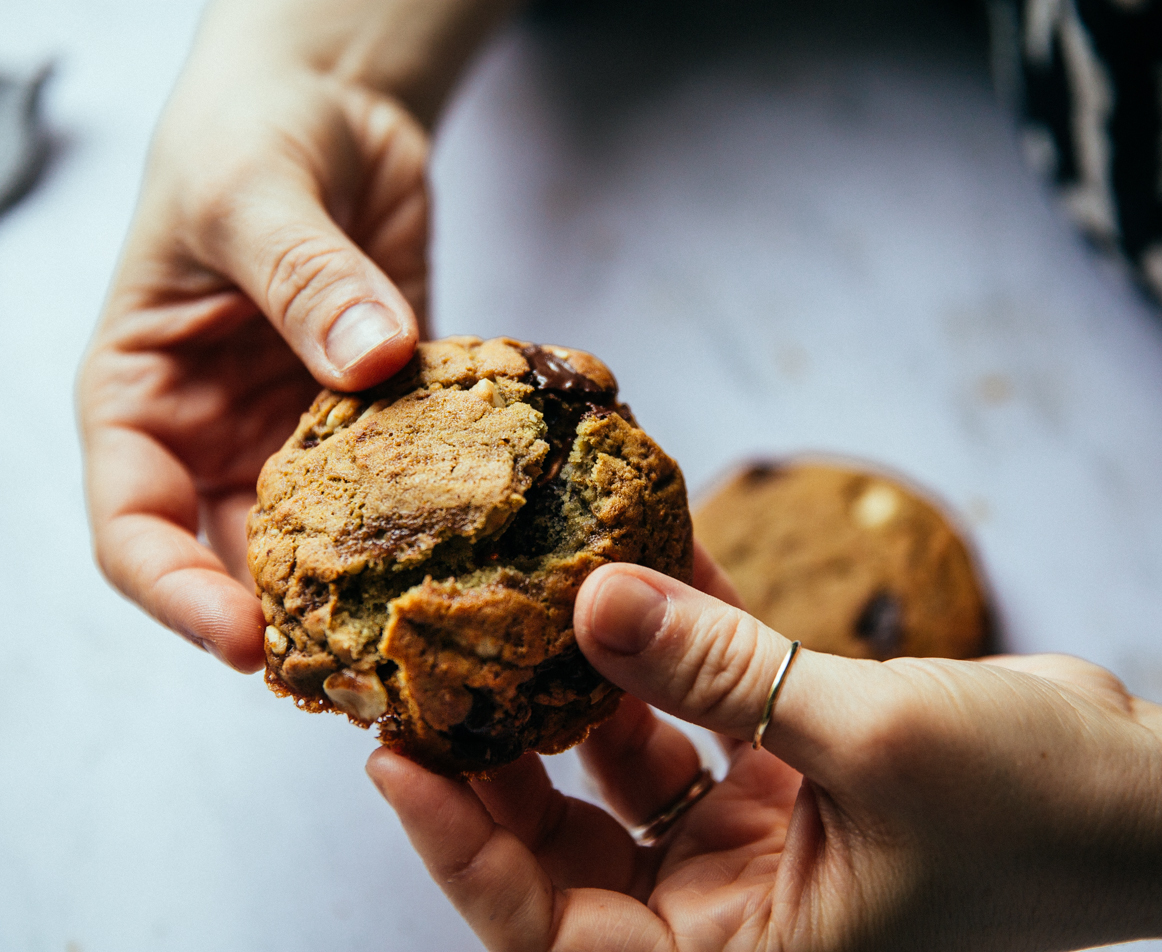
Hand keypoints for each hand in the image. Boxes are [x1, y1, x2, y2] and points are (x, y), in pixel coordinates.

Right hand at [77, 4, 430, 669]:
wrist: (333, 108)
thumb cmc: (252, 135)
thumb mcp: (254, 190)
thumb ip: (303, 276)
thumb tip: (369, 360)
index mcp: (143, 402)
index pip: (135, 529)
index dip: (179, 596)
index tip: (244, 641)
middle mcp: (220, 437)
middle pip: (240, 562)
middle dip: (293, 625)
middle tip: (363, 673)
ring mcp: (304, 436)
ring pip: (329, 544)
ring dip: (375, 590)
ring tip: (434, 634)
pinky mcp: (383, 421)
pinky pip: (409, 485)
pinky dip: (442, 521)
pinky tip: (491, 549)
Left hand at [368, 547, 1161, 950]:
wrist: (1142, 799)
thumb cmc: (1036, 818)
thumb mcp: (871, 740)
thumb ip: (723, 672)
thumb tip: (594, 597)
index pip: (548, 929)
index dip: (461, 849)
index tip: (397, 758)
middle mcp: (730, 917)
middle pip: (568, 843)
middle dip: (506, 752)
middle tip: (446, 657)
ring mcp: (753, 846)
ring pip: (627, 767)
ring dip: (590, 678)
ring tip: (534, 591)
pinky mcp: (786, 776)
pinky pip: (703, 708)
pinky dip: (678, 644)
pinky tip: (647, 561)